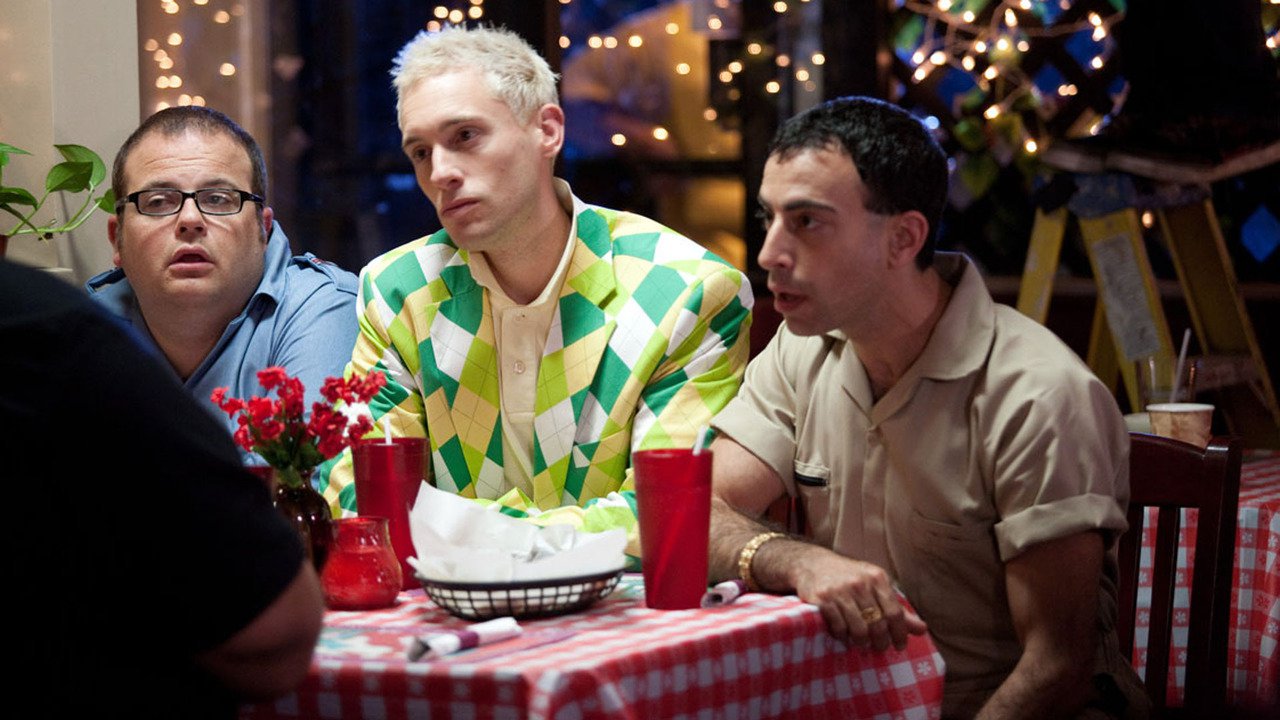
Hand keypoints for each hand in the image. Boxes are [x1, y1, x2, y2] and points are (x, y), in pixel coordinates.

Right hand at [789, 546, 927, 650]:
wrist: (813, 563)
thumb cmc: (849, 577)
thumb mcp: (875, 586)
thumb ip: (896, 608)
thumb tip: (922, 629)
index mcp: (877, 577)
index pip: (895, 612)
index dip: (900, 633)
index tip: (900, 645)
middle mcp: (860, 583)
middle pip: (878, 623)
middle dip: (881, 641)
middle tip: (880, 647)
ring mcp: (840, 591)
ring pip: (859, 629)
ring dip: (862, 642)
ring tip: (861, 643)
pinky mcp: (822, 599)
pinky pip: (838, 627)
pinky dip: (843, 636)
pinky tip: (844, 635)